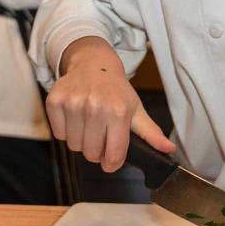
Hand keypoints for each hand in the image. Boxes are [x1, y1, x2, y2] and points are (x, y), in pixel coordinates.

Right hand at [47, 36, 174, 171]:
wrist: (94, 63)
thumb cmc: (116, 90)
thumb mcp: (136, 109)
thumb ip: (151, 133)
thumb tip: (169, 150)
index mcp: (118, 111)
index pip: (113, 155)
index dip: (112, 163)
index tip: (111, 160)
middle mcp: (95, 106)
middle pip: (91, 154)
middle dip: (96, 151)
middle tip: (100, 135)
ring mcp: (73, 103)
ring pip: (74, 146)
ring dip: (81, 141)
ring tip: (88, 124)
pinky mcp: (55, 101)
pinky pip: (59, 134)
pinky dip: (66, 131)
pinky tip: (75, 116)